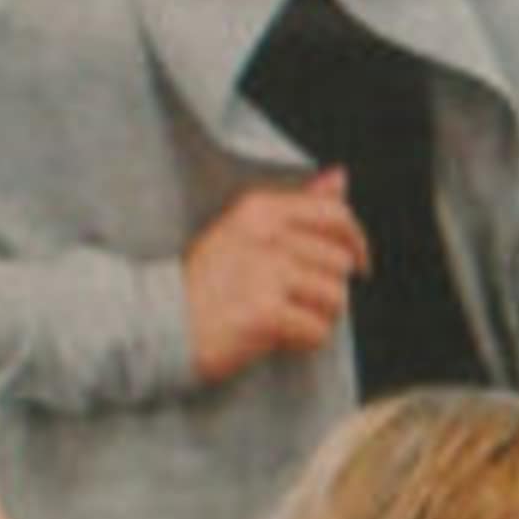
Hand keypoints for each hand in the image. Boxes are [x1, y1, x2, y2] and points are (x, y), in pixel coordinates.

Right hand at [184, 169, 368, 383]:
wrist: (159, 322)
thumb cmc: (208, 282)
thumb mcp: (247, 230)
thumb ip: (299, 204)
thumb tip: (340, 177)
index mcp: (261, 208)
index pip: (336, 215)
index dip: (356, 242)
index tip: (359, 263)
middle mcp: (265, 235)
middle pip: (340, 264)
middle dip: (327, 289)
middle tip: (292, 301)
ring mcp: (266, 273)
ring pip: (335, 299)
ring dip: (317, 317)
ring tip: (283, 318)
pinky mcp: (265, 313)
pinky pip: (317, 331)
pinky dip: (303, 341)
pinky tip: (275, 336)